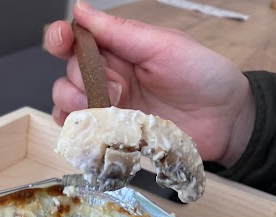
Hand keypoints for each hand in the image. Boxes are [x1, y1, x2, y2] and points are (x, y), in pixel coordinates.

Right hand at [45, 0, 254, 166]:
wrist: (223, 121)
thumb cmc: (202, 76)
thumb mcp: (162, 46)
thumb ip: (120, 32)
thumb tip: (81, 9)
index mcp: (119, 49)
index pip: (77, 40)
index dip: (61, 38)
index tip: (63, 40)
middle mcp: (109, 77)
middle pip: (67, 74)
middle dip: (79, 79)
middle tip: (115, 87)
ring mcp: (109, 108)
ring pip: (67, 104)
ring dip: (75, 104)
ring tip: (108, 109)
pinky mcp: (113, 135)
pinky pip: (82, 133)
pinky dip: (79, 131)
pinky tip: (95, 129)